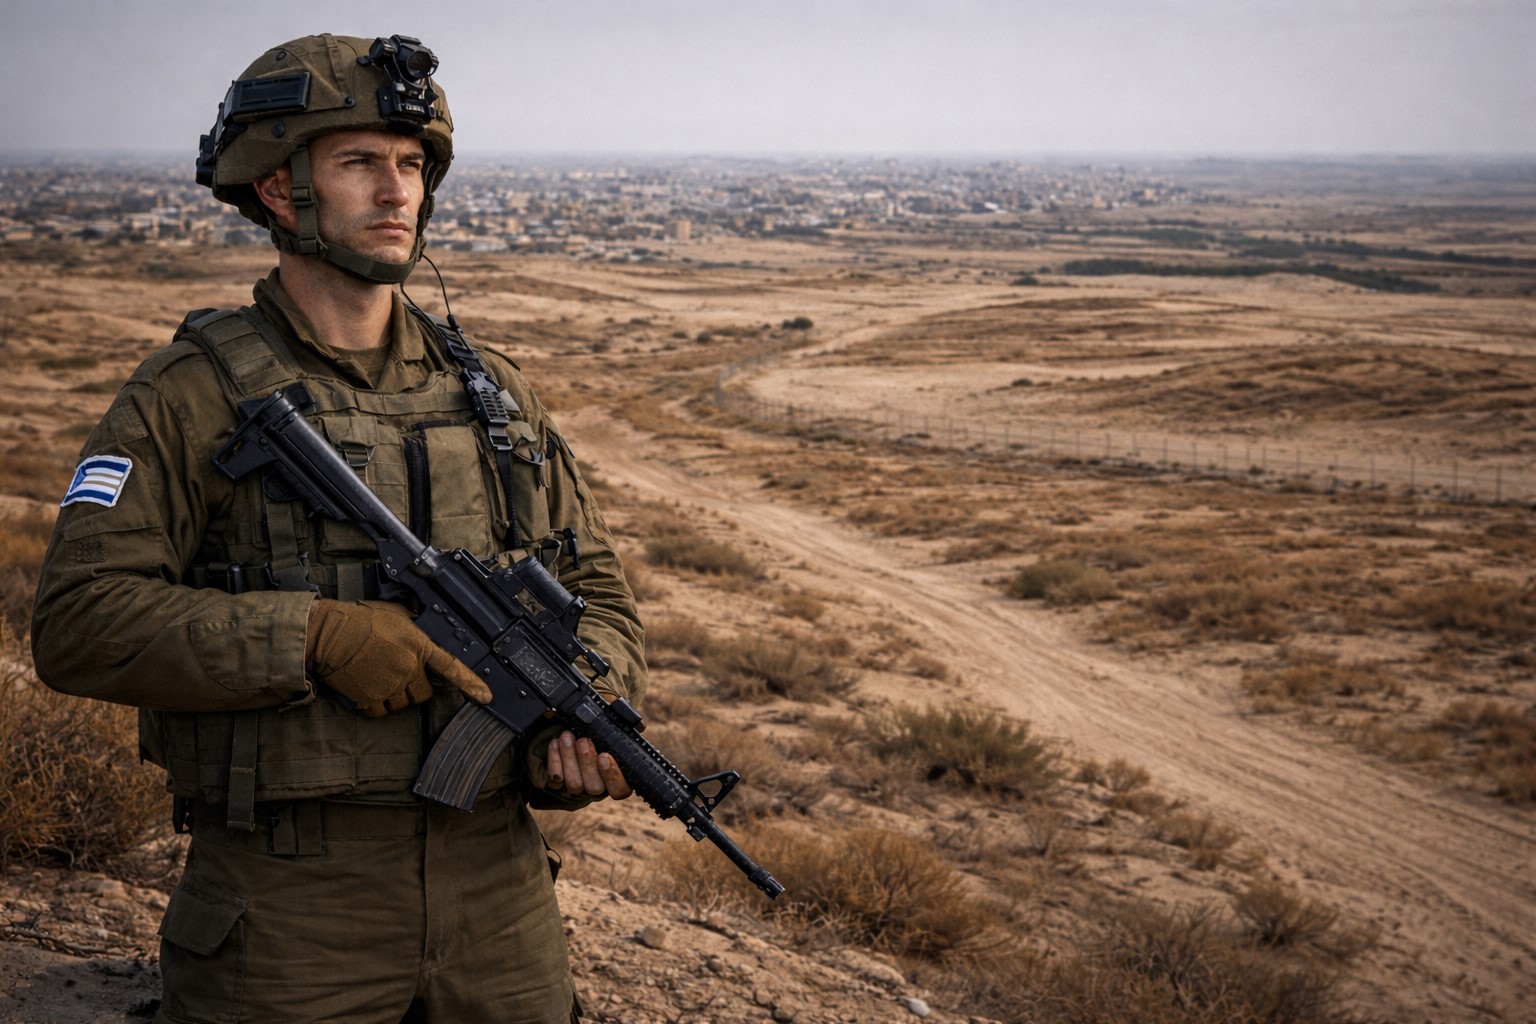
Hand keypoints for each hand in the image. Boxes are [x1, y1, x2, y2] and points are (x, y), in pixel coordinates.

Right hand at [305, 599, 492, 716]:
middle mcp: (408, 669)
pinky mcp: (371, 699)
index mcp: (418, 646)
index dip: (471, 684)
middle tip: (399, 674)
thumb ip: (415, 626)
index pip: (452, 667)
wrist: (330, 633)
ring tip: (379, 677)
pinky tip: (368, 689)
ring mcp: (390, 686)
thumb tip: (424, 627)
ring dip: (396, 697)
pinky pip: (381, 712)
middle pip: (424, 694)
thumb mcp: (397, 614)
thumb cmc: (361, 619)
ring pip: (403, 704)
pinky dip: (376, 705)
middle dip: (415, 687)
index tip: (486, 696)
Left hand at [545, 731, 632, 800]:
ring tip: (567, 736)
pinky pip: (555, 780)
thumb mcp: (614, 724)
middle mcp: (598, 787)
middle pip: (594, 787)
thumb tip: (638, 727)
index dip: (613, 776)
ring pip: (574, 784)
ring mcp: (578, 787)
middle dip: (587, 762)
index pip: (620, 789)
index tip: (604, 756)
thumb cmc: (598, 728)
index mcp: (617, 778)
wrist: (573, 728)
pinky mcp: (558, 785)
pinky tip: (555, 743)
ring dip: (569, 758)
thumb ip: (626, 726)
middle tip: (583, 740)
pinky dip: (554, 760)